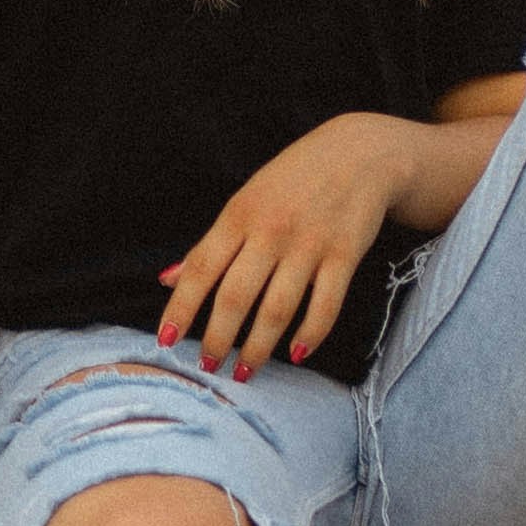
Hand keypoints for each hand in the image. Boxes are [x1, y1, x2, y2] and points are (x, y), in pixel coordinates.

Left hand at [159, 114, 405, 373]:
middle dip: (218, 340)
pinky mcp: (344, 254)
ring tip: (244, 372)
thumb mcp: (243, 201)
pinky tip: (296, 354)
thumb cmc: (292, 180)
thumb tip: (166, 281)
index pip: (200, 269)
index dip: (181, 309)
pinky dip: (310, 334)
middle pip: (236, 297)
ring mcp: (309, 244)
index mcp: (238, 215)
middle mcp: (270, 231)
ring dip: (258, 348)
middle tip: (208, 368)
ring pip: (277, 309)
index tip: (166, 341)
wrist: (360, 152)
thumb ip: (208, 244)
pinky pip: (325, 305)